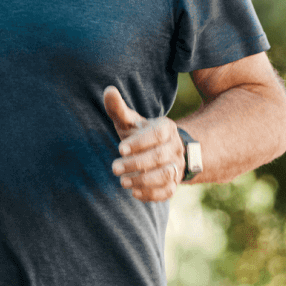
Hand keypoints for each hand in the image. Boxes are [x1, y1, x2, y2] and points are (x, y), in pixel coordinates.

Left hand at [103, 85, 182, 201]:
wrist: (158, 150)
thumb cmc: (138, 133)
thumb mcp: (129, 121)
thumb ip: (118, 108)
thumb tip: (108, 90)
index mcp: (166, 128)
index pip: (157, 135)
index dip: (140, 143)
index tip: (120, 149)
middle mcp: (175, 147)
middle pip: (160, 157)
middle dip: (136, 164)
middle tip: (114, 168)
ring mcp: (177, 166)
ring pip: (167, 175)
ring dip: (144, 181)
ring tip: (122, 182)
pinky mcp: (174, 183)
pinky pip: (168, 192)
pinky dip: (152, 195)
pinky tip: (134, 193)